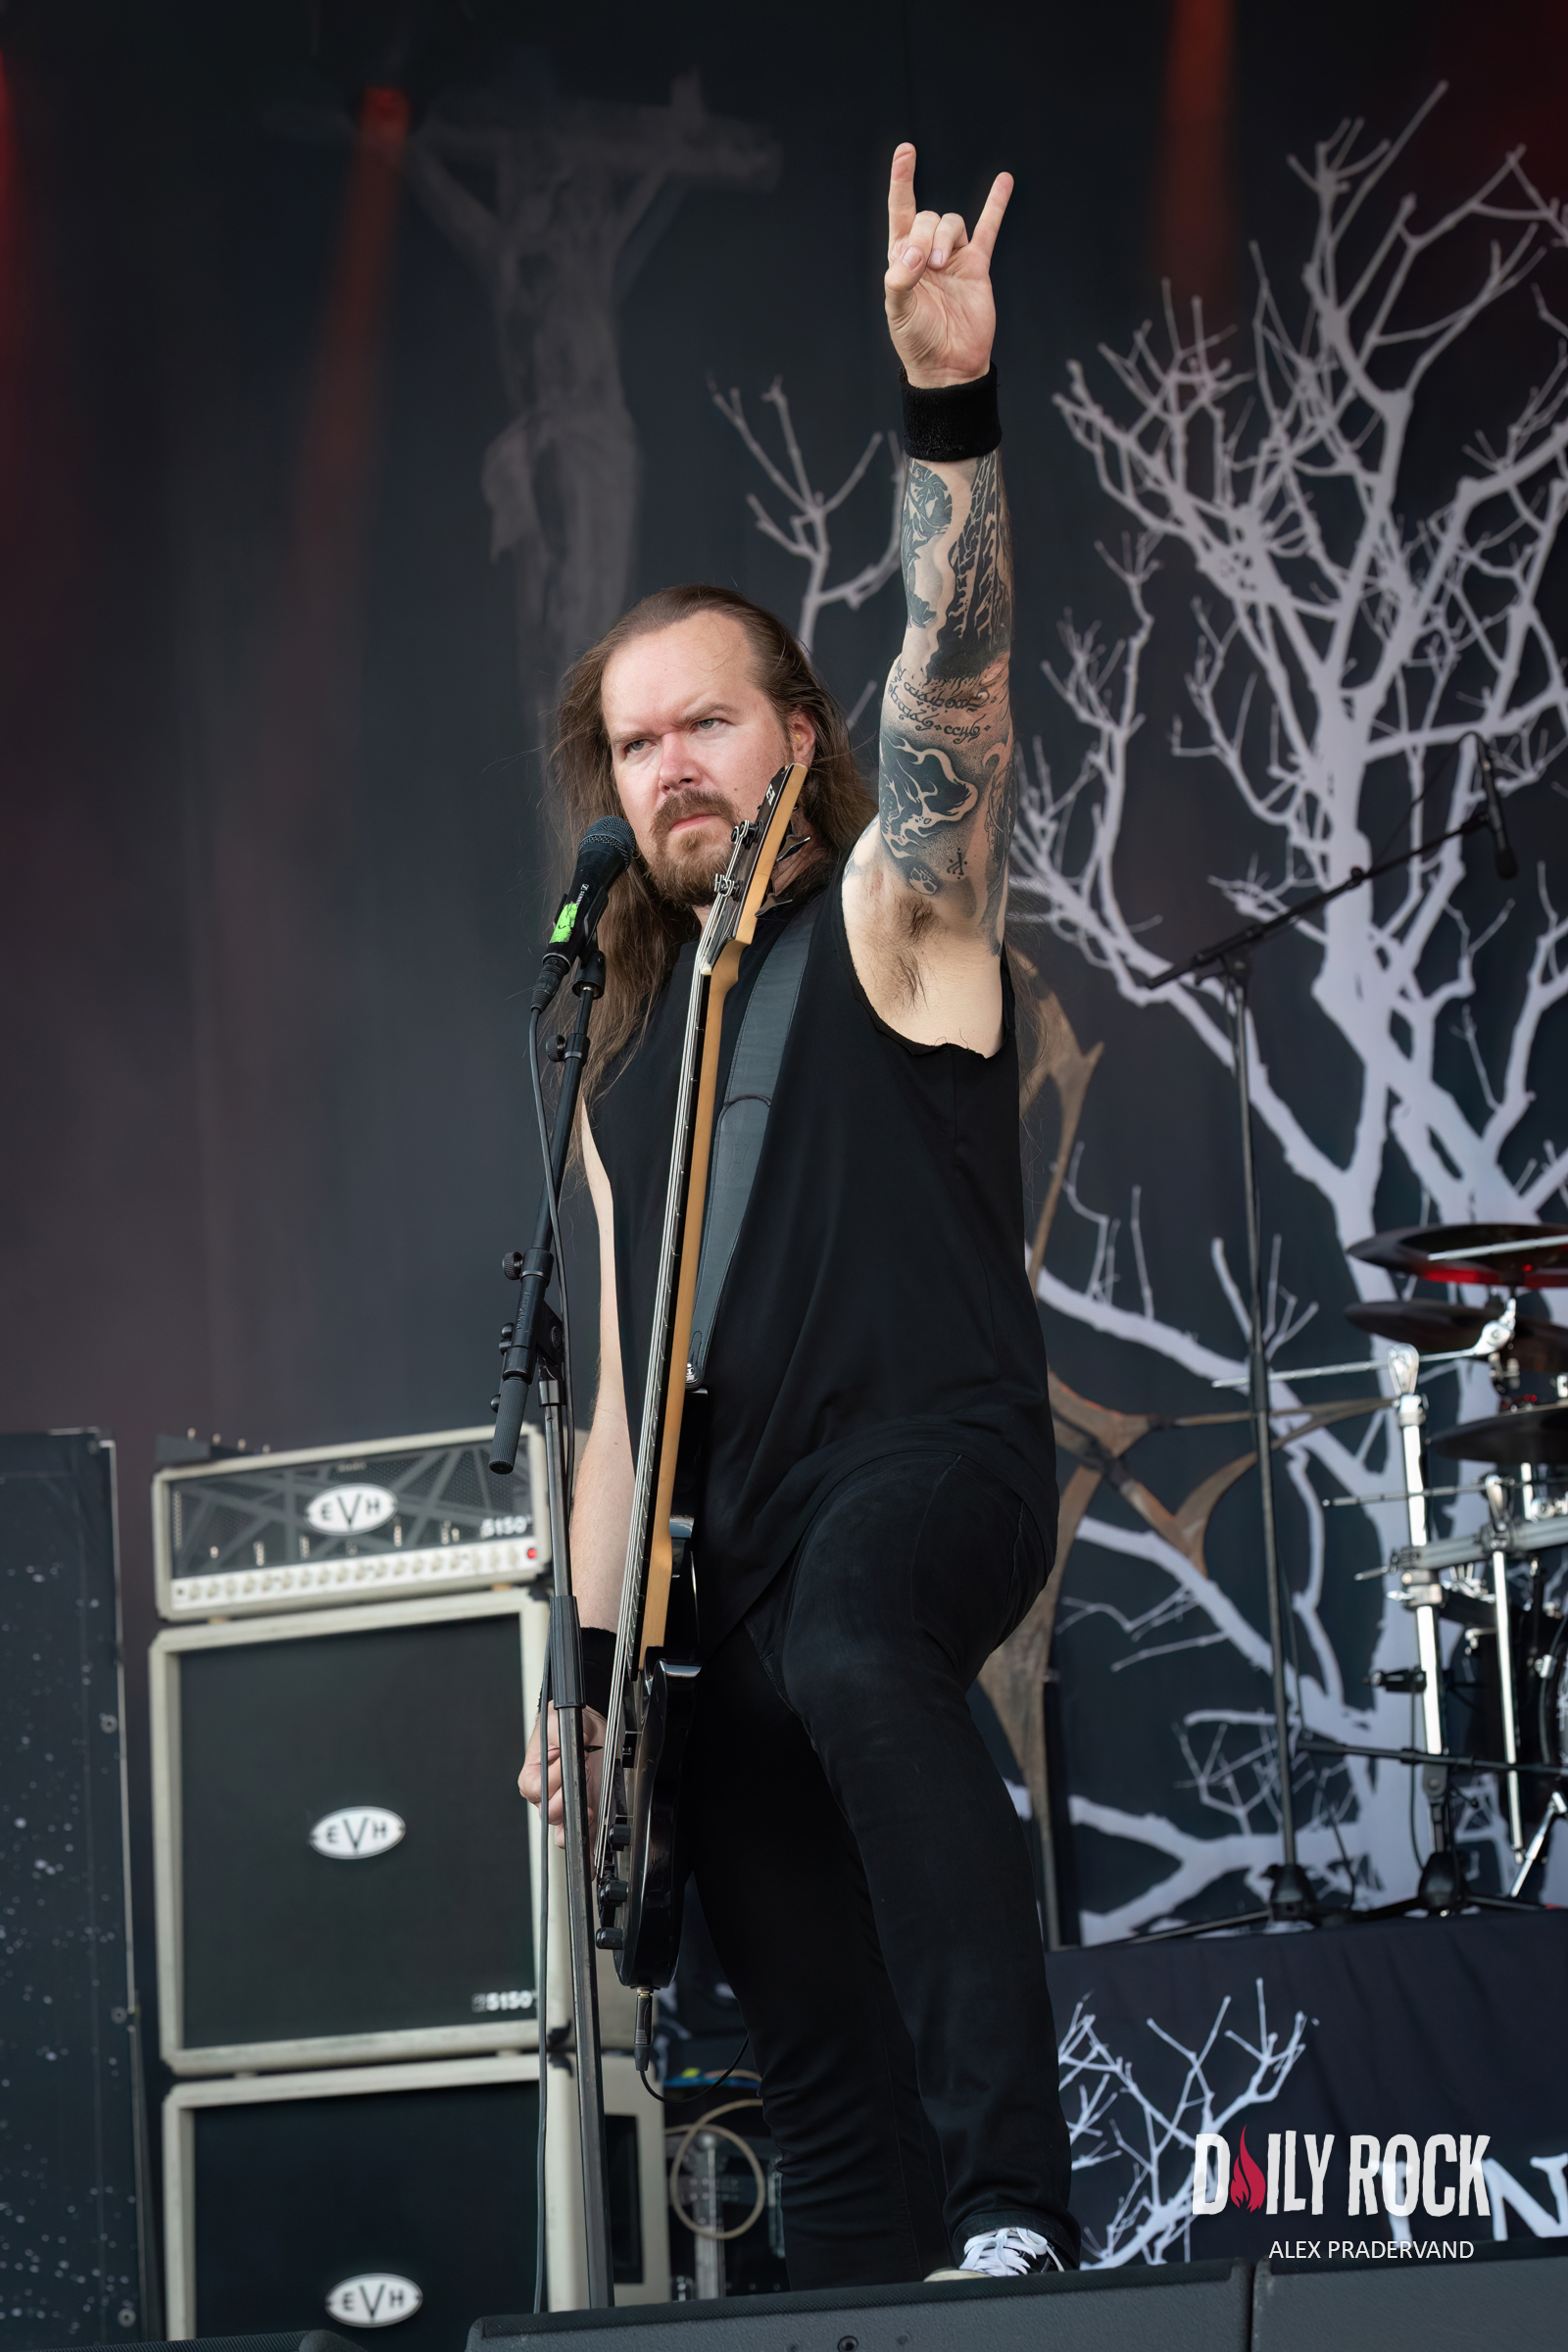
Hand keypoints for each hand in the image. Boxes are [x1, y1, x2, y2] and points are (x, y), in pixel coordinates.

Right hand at [519, 1703, 607, 1849]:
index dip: (553, 1780)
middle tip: (581, 1783)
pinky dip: (588, 1841)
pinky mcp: (585, 1813)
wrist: (588, 1729)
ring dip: (578, 1823)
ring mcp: (566, 1806)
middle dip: (567, 1801)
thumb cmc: (566, 1725)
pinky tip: (595, 1840)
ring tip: (590, 1809)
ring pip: (563, 1831)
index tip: (568, 1764)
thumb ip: (559, 1735)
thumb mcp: (558, 1720)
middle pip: (550, 1814)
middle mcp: (547, 1796)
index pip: (538, 1790)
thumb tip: (566, 1751)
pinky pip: (583, 1835)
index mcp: (533, 1777)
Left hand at [884, 142, 1012, 389]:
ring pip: (952, 222)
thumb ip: (900, 278)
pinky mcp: (977, 266)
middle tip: (924, 267)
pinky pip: (988, 228)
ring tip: (940, 266)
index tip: (906, 151)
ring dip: (945, 237)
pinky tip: (1005, 180)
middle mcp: (926, 252)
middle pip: (927, 217)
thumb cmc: (917, 341)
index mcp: (901, 258)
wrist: (949, 366)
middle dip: (925, 234)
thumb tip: (912, 254)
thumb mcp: (898, 311)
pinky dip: (996, 205)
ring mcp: (953, 257)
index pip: (900, 210)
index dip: (902, 180)